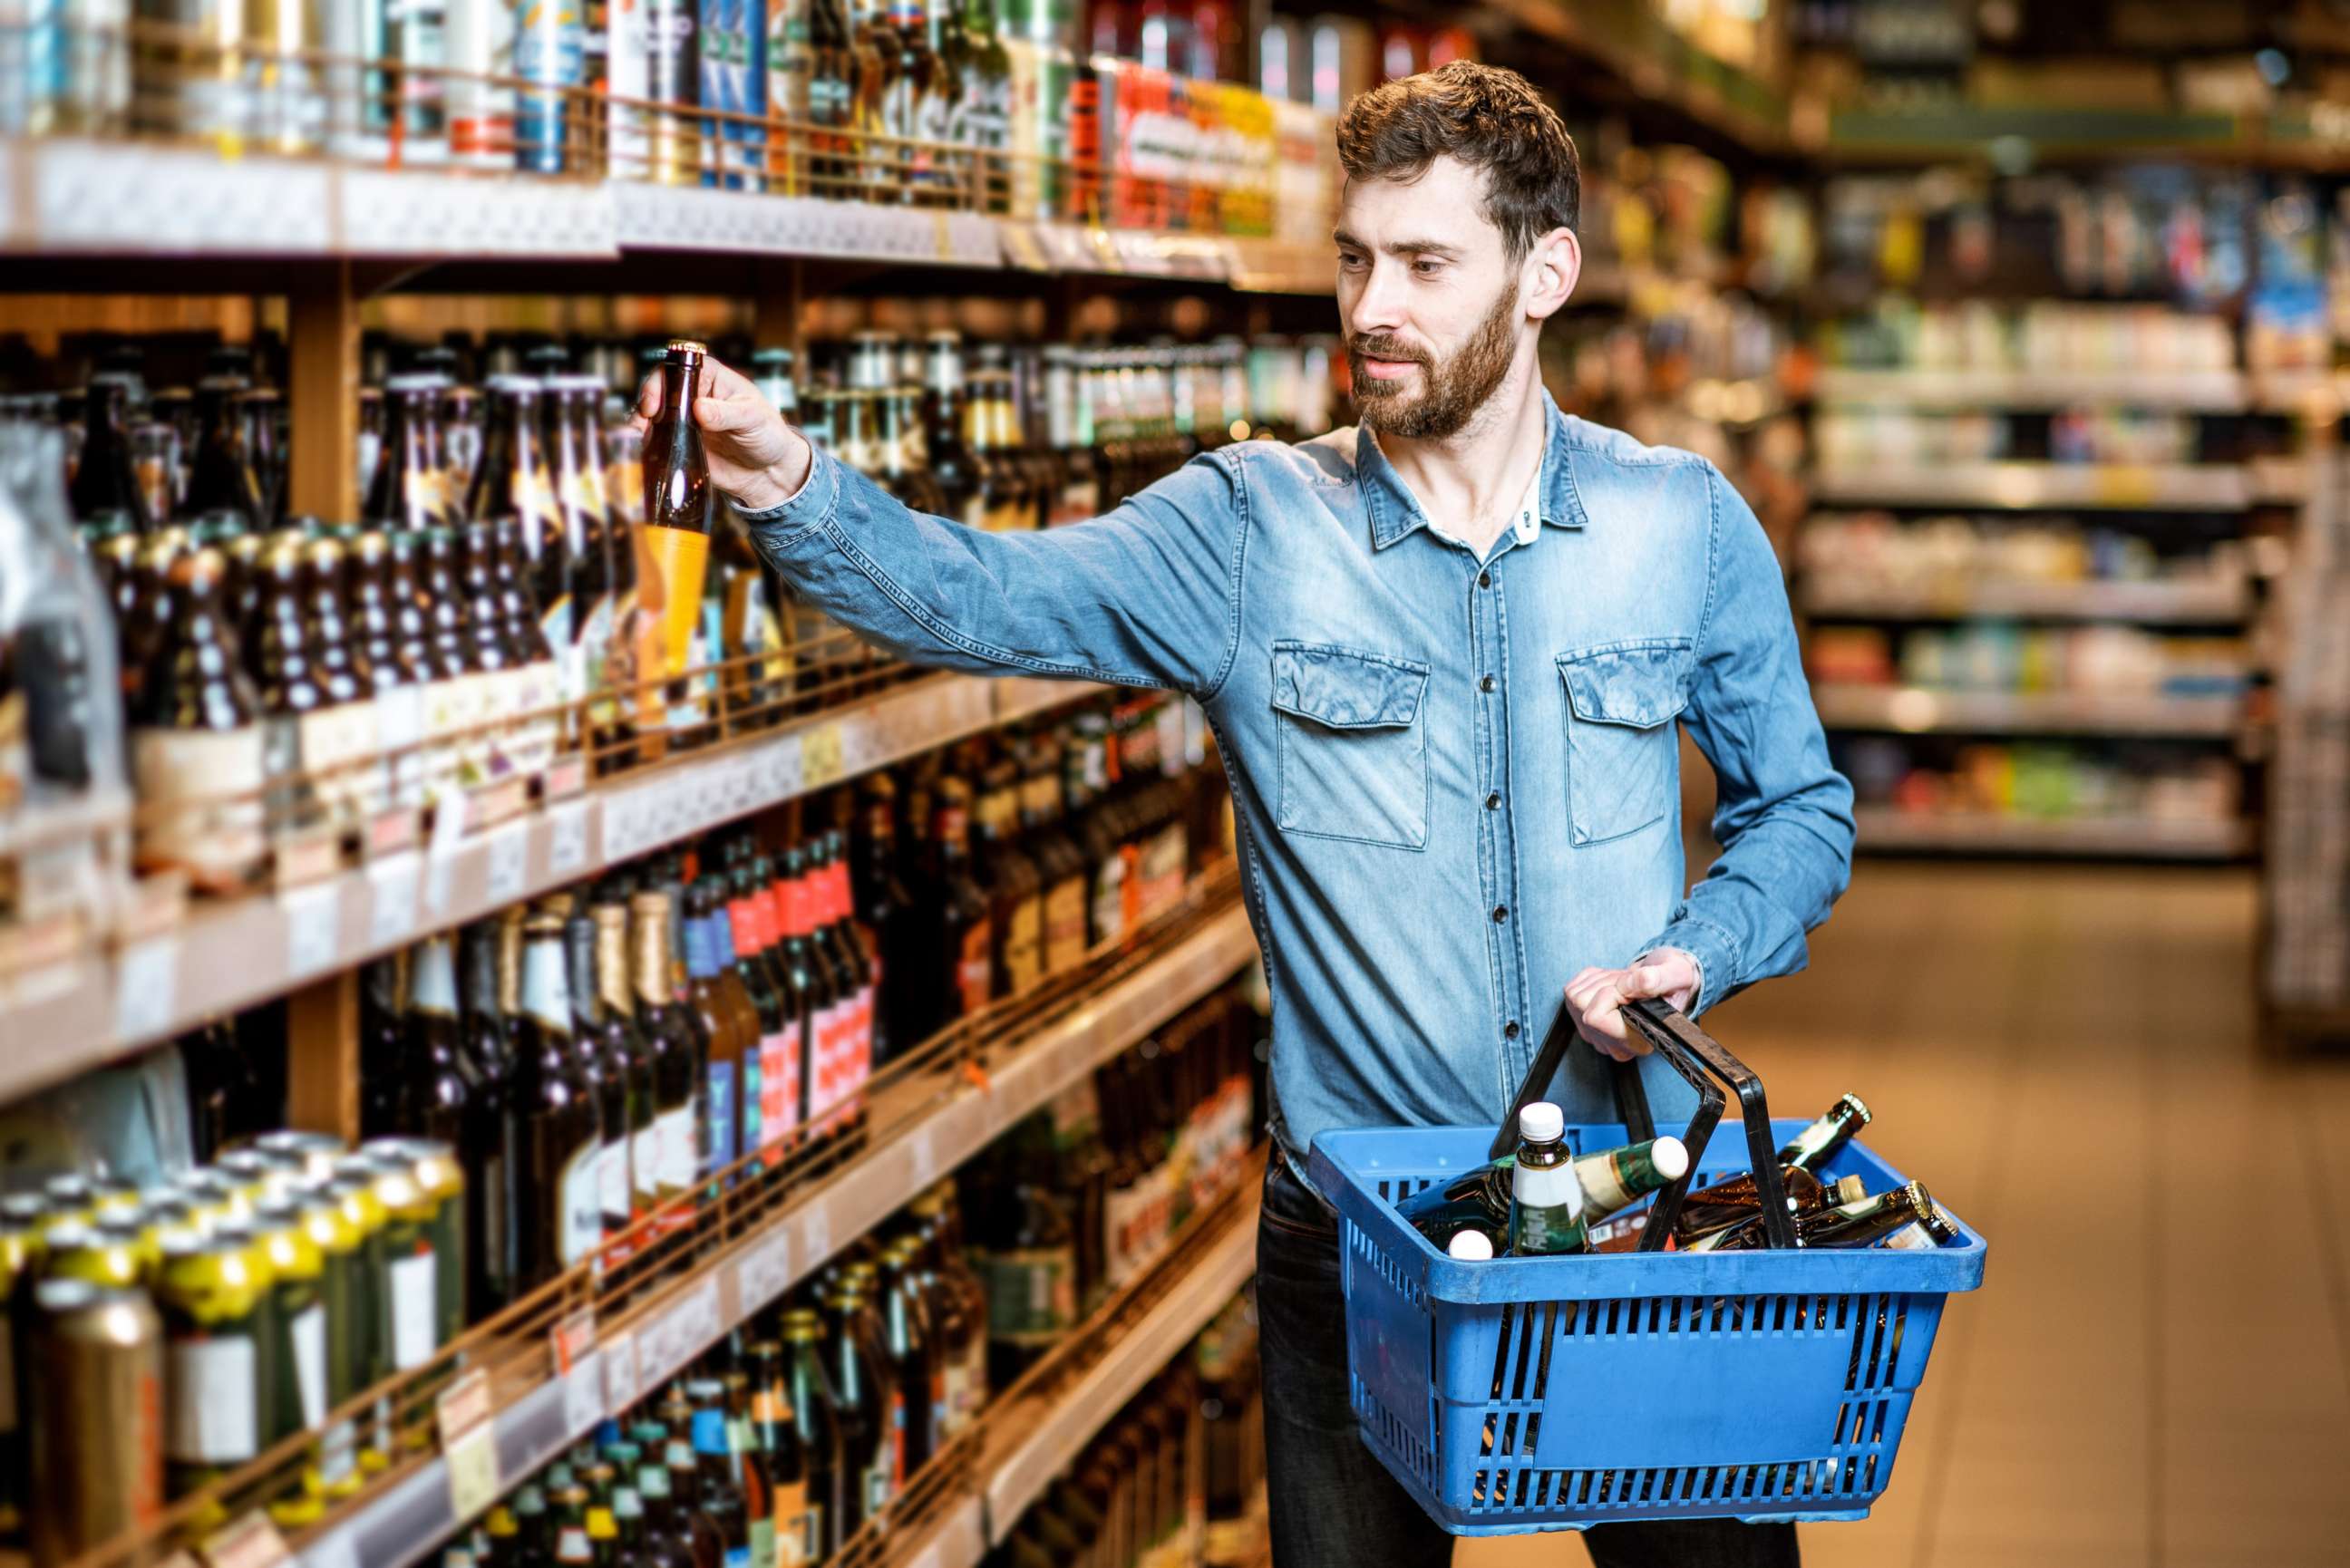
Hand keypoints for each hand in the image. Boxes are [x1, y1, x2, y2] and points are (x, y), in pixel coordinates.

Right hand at [631, 353, 811, 511]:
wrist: (769, 472)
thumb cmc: (769, 435)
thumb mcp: (754, 419)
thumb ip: (727, 413)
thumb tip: (700, 408)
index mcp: (710, 377)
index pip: (677, 368)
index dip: (661, 382)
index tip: (655, 404)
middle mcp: (693, 395)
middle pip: (658, 391)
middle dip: (645, 405)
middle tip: (644, 423)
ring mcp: (684, 420)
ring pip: (652, 416)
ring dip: (640, 425)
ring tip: (639, 438)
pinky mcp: (680, 444)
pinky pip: (657, 441)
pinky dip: (647, 445)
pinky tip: (645, 452)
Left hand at [1564, 950, 1699, 1062]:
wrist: (1666, 979)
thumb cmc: (1674, 981)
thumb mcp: (1676, 974)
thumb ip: (1658, 979)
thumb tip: (1636, 983)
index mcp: (1637, 1042)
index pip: (1596, 1018)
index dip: (1611, 994)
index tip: (1630, 989)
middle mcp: (1612, 1044)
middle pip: (1582, 1007)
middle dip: (1606, 984)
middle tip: (1630, 984)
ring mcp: (1595, 1034)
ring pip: (1575, 996)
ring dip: (1600, 980)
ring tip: (1625, 984)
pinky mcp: (1582, 1019)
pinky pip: (1572, 989)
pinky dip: (1592, 979)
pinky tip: (1613, 984)